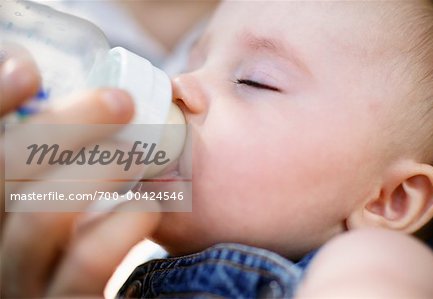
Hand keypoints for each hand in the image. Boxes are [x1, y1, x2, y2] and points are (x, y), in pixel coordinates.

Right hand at [0, 46, 160, 297]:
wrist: (92, 291)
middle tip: (121, 102)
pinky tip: (146, 207)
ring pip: (39, 215)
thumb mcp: (72, 193)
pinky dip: (121, 225)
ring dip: (97, 170)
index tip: (29, 68)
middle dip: (66, 124)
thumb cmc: (87, 238)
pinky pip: (83, 264)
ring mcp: (20, 278)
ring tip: (138, 156)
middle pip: (5, 167)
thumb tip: (112, 98)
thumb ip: (74, 156)